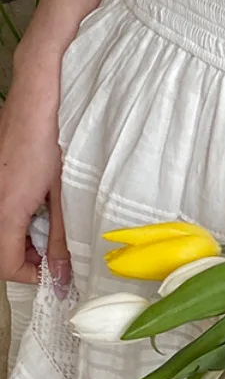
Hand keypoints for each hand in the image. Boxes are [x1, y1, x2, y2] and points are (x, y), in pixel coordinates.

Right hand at [0, 58, 70, 292]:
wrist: (36, 102)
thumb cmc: (53, 142)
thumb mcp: (65, 197)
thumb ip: (63, 239)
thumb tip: (61, 275)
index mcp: (5, 209)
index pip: (5, 263)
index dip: (30, 276)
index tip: (53, 274)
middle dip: (26, 258)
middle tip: (55, 251)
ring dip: (21, 239)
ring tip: (50, 228)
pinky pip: (0, 213)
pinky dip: (16, 221)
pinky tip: (38, 209)